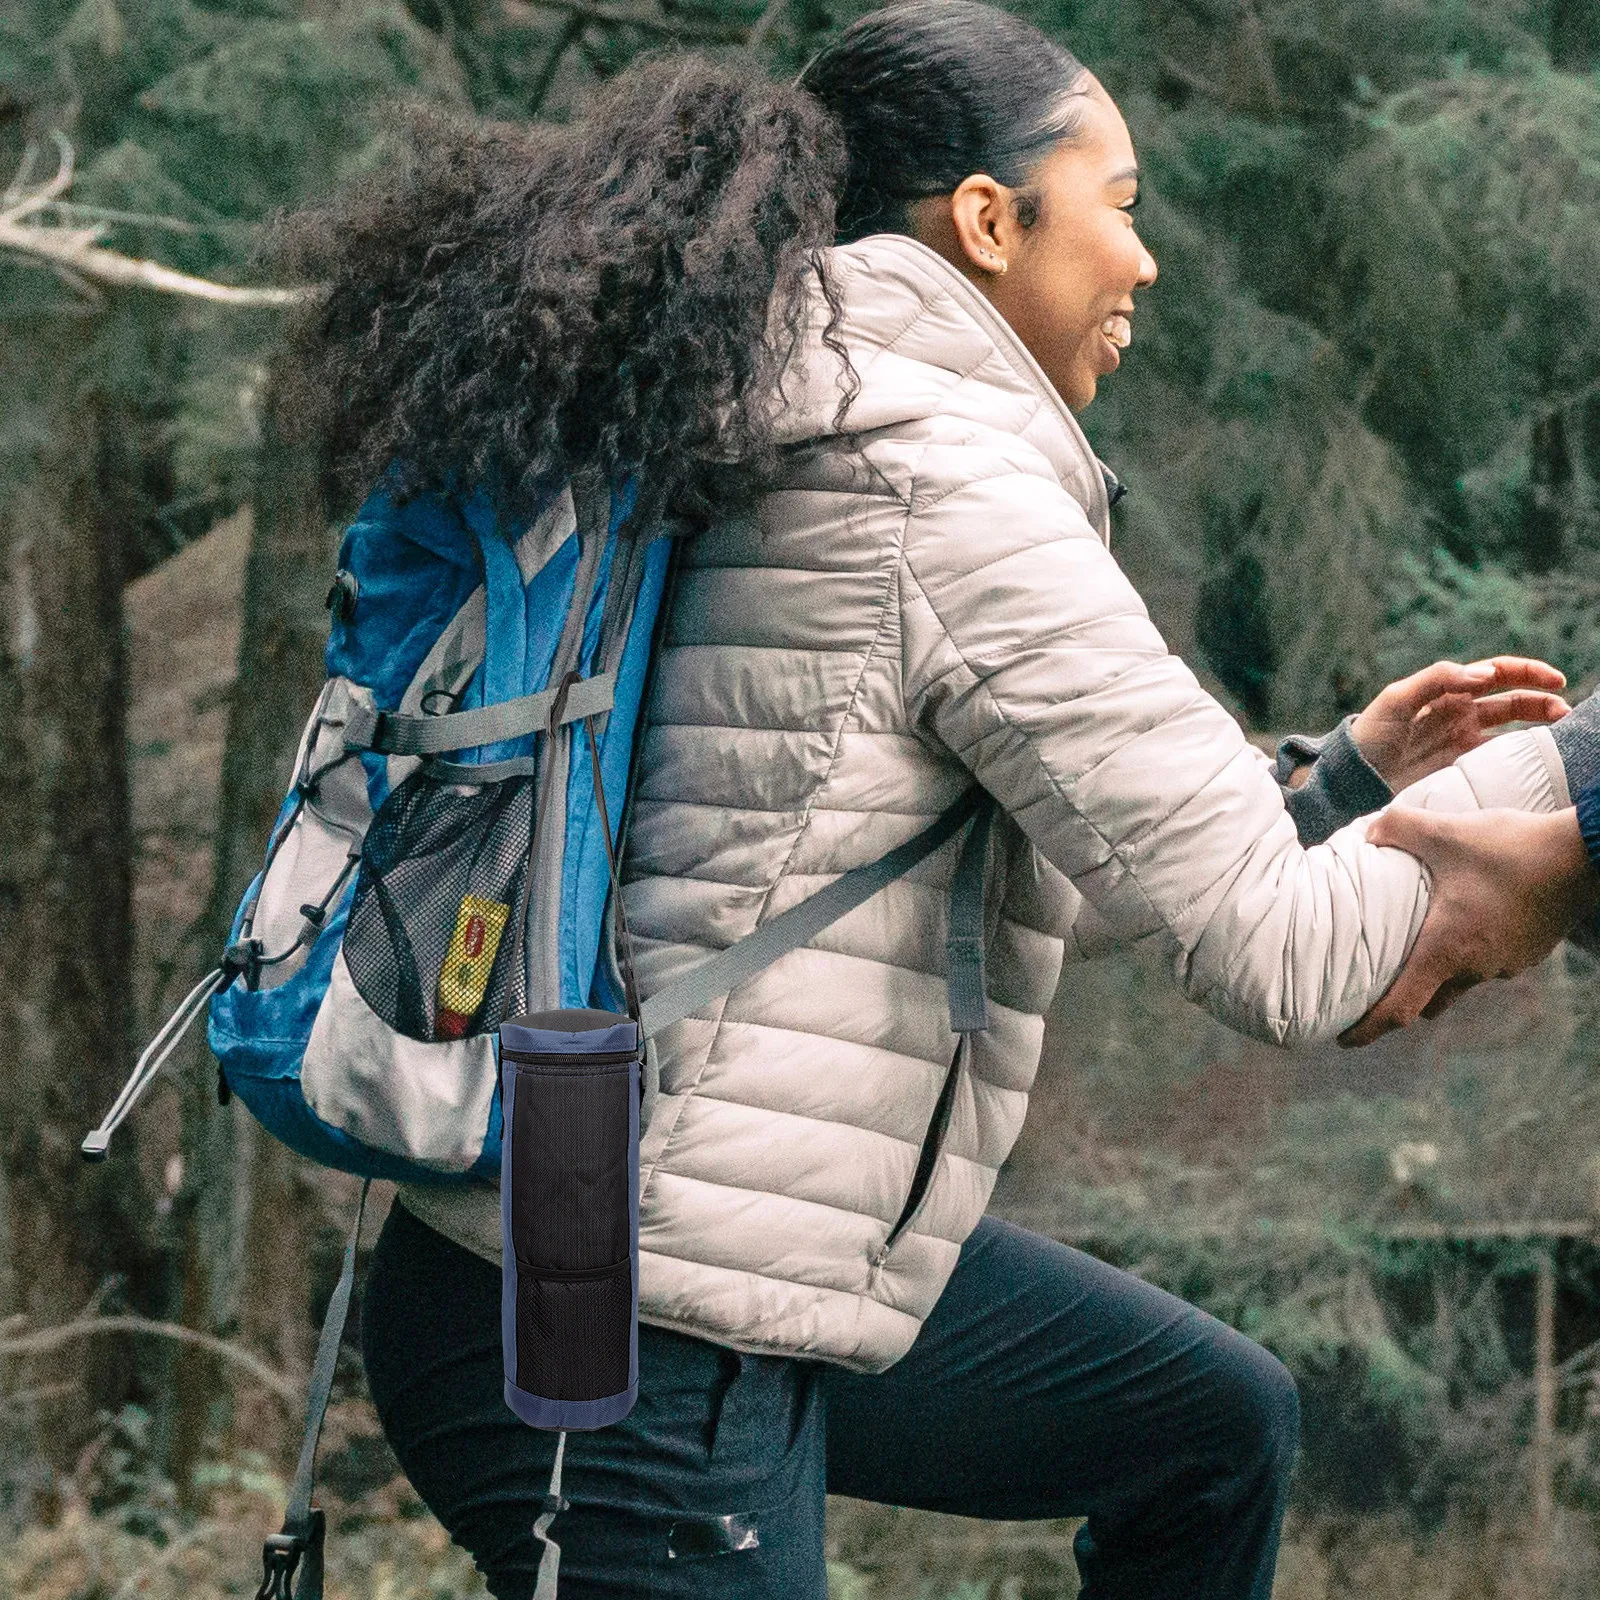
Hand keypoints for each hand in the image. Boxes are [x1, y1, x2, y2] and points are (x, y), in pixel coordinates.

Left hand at [1340, 806, 1598, 1046]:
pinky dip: (1468, 953)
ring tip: (1417, 945)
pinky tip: (1463, 922)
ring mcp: (1505, 964)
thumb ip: (1397, 829)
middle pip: (1427, 1000)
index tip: (1342, 1040)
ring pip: (1460, 980)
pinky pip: (1488, 962)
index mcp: (1446, 951)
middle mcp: (1475, 968)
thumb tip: (1367, 833)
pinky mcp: (1528, 952)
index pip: (1399, 1009)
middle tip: (1371, 988)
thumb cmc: (1511, 849)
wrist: (1584, 857)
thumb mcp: (1445, 832)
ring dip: (1437, 970)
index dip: (1368, 1029)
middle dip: (1400, 999)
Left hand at [1350, 657, 1568, 792]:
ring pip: (1509, 725)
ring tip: (1559, 729)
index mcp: (1446, 688)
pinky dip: (1518, 751)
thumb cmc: (1369, 734)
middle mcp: (1459, 710)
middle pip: (1510, 698)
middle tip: (1564, 711)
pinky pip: (1496, 753)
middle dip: (1540, 699)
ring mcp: (1461, 737)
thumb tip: (1483, 673)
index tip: (1555, 680)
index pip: (1495, 673)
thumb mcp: (1396, 699)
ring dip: (1535, 723)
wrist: (1352, 776)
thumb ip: (1438, 680)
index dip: (1527, 672)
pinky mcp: (1459, 763)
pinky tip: (1534, 755)